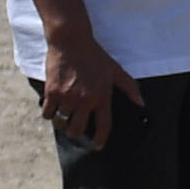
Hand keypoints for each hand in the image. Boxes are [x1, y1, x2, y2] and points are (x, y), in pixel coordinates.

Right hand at [38, 32, 143, 149]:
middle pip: (77, 128)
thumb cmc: (95, 56)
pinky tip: (52, 109)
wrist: (71, 42)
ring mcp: (66, 96)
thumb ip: (129, 88)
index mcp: (102, 96)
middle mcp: (84, 99)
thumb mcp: (116, 70)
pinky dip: (49, 114)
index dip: (101, 138)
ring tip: (64, 118)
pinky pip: (47, 112)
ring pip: (61, 122)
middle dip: (77, 132)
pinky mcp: (51, 91)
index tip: (98, 146)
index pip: (103, 124)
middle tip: (76, 129)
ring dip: (62, 123)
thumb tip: (141, 103)